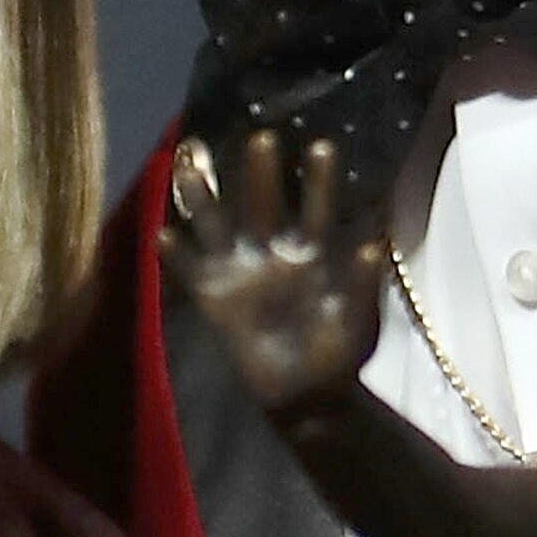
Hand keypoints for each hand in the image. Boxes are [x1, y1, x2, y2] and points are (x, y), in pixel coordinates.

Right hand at [160, 131, 386, 412]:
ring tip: (190, 165)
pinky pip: (188, 270)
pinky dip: (175, 254)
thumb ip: (361, 286)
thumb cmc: (339, 356)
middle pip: (262, 203)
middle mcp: (272, 251)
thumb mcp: (358, 323)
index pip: (316, 207)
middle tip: (262, 138)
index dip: (318, 179)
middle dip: (261, 173)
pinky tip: (163, 235)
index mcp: (312, 253)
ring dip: (204, 196)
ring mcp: (240, 271)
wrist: (307, 398)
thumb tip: (373, 246)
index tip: (322, 146)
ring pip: (217, 224)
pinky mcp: (213, 297)